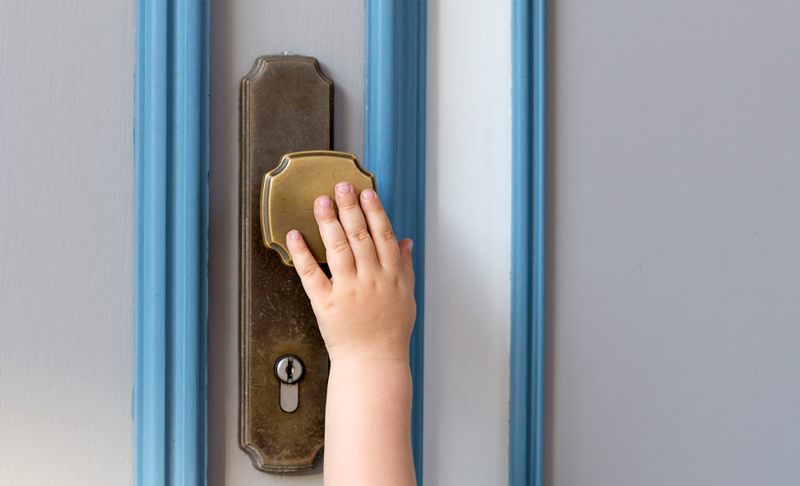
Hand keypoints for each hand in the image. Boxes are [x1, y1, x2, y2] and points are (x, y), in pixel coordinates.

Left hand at [286, 181, 415, 363]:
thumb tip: (405, 242)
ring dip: (329, 222)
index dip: (374, 212)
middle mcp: (370, 279)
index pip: (383, 236)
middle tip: (341, 186)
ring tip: (321, 201)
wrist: (374, 362)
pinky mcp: (326, 304)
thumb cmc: (390, 332)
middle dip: (350, 208)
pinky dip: (303, 254)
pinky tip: (296, 235)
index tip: (366, 193)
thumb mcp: (406, 296)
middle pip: (360, 236)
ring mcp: (348, 291)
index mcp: (391, 275)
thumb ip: (405, 266)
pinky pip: (312, 274)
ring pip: (338, 249)